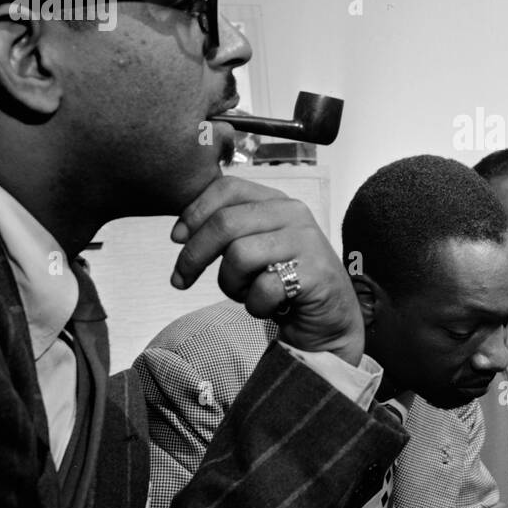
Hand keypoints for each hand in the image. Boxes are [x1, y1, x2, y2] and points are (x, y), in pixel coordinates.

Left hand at [169, 176, 364, 365]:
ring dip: (230, 285)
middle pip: (225, 223)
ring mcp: (307, 242)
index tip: (176, 238)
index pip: (227, 188)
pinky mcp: (314, 274)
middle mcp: (294, 214)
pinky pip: (263, 289)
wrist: (331, 319)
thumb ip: (230, 232)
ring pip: (239, 255)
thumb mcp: (257, 248)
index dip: (194, 212)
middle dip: (193, 255)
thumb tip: (180, 232)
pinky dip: (256, 306)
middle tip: (180, 281)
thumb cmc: (286, 283)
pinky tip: (272, 307)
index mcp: (277, 202)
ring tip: (246, 294)